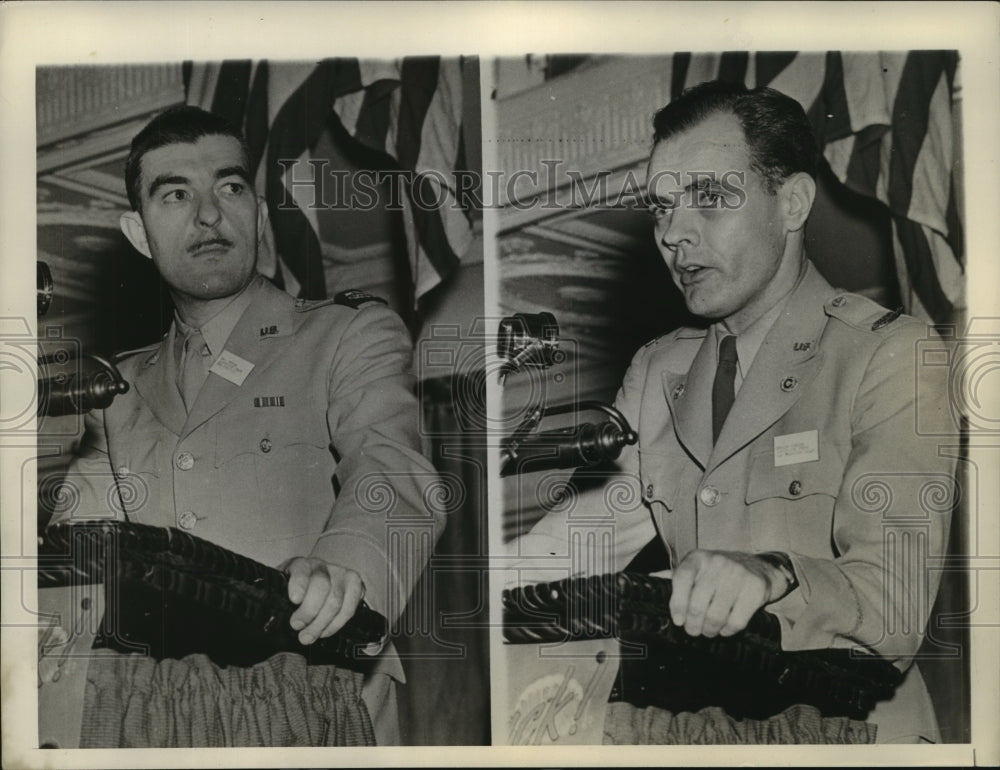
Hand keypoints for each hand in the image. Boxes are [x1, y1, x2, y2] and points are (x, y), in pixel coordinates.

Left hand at [284, 557, 364, 644]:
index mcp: (299, 564)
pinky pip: (350, 608)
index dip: (299, 584)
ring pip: (336, 600)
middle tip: (297, 626)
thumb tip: (272, 620)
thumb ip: (276, 600)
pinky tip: (324, 631)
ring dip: (322, 623)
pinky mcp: (355, 586)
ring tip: (308, 636)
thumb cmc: (291, 595)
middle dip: (310, 610)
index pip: (302, 569)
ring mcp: (341, 574)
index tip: (294, 600)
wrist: (310, 589)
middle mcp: (322, 566)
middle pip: (322, 585)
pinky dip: (337, 624)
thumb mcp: (279, 593)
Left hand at [668, 549, 790, 637]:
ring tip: (709, 631)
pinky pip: (737, 621)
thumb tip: (650, 578)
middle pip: (698, 604)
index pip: (681, 579)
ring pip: (716, 616)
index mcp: (698, 558)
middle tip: (693, 631)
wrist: (761, 567)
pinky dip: (728, 631)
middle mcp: (717, 563)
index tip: (678, 620)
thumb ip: (676, 575)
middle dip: (693, 625)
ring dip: (710, 630)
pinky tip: (725, 628)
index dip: (677, 603)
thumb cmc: (721, 572)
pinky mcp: (756, 589)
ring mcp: (738, 575)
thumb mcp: (698, 568)